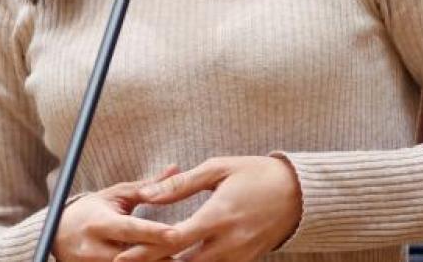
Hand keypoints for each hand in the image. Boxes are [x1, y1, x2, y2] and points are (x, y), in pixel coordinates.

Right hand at [53, 167, 181, 261]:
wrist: (56, 235)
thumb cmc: (91, 211)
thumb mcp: (116, 195)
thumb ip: (147, 187)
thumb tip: (177, 168)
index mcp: (100, 223)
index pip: (130, 229)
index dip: (153, 233)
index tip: (176, 234)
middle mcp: (95, 249)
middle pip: (133, 258)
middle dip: (161, 258)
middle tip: (187, 254)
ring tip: (180, 261)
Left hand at [115, 156, 301, 261]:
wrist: (299, 194)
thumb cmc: (256, 174)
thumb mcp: (218, 169)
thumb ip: (180, 185)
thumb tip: (147, 195)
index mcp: (218, 216)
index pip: (174, 240)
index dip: (146, 250)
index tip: (123, 255)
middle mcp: (228, 242)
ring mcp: (239, 256)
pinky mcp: (246, 261)